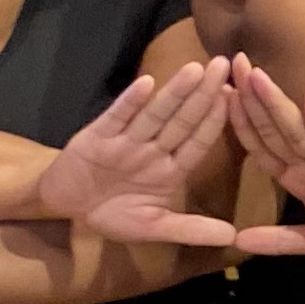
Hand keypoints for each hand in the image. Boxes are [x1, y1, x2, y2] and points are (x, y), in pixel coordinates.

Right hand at [34, 56, 241, 247]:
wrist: (67, 204)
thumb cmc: (113, 213)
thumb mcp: (153, 227)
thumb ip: (190, 229)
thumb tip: (232, 238)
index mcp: (170, 169)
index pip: (197, 142)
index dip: (215, 121)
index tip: (237, 98)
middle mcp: (152, 149)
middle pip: (181, 120)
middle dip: (203, 94)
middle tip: (224, 65)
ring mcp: (126, 140)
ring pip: (154, 114)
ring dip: (174, 93)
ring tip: (195, 69)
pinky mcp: (98, 136)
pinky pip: (117, 117)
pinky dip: (130, 103)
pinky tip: (146, 84)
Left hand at [223, 64, 304, 263]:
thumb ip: (279, 241)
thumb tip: (238, 242)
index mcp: (299, 177)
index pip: (261, 145)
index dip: (239, 122)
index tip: (217, 95)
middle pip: (273, 128)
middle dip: (250, 98)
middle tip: (231, 62)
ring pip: (296, 129)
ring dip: (275, 103)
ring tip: (255, 75)